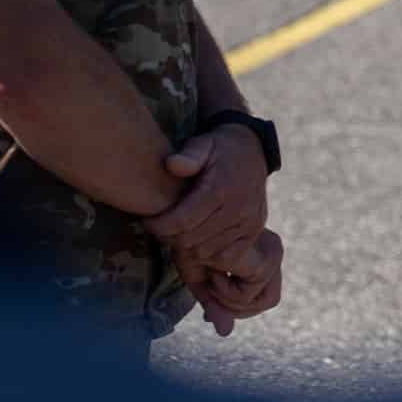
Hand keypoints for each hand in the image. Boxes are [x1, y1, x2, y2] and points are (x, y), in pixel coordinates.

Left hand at [145, 122, 267, 254]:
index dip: (158, 226)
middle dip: (169, 237)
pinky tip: (197, 240)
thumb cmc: (220, 149)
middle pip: (190, 240)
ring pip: (205, 252)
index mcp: (221, 189)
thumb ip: (189, 154)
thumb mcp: (204, 143)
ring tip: (177, 233)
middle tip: (159, 227)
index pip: (182, 222)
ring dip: (186, 247)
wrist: (254, 153)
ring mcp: (248, 224)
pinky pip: (225, 258)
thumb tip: (172, 165)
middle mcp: (238, 210)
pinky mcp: (253, 234)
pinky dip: (207, 254)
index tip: (147, 221)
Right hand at [181, 228, 283, 337]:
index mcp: (266, 252)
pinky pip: (246, 296)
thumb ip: (215, 304)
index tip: (212, 298)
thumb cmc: (189, 240)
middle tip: (211, 291)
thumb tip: (226, 333)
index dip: (240, 307)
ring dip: (228, 297)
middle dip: (238, 307)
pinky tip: (213, 269)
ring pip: (260, 302)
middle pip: (270, 301)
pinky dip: (225, 291)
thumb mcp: (202, 277)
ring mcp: (273, 252)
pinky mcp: (263, 260)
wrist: (180, 215)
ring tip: (211, 274)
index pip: (267, 297)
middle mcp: (275, 250)